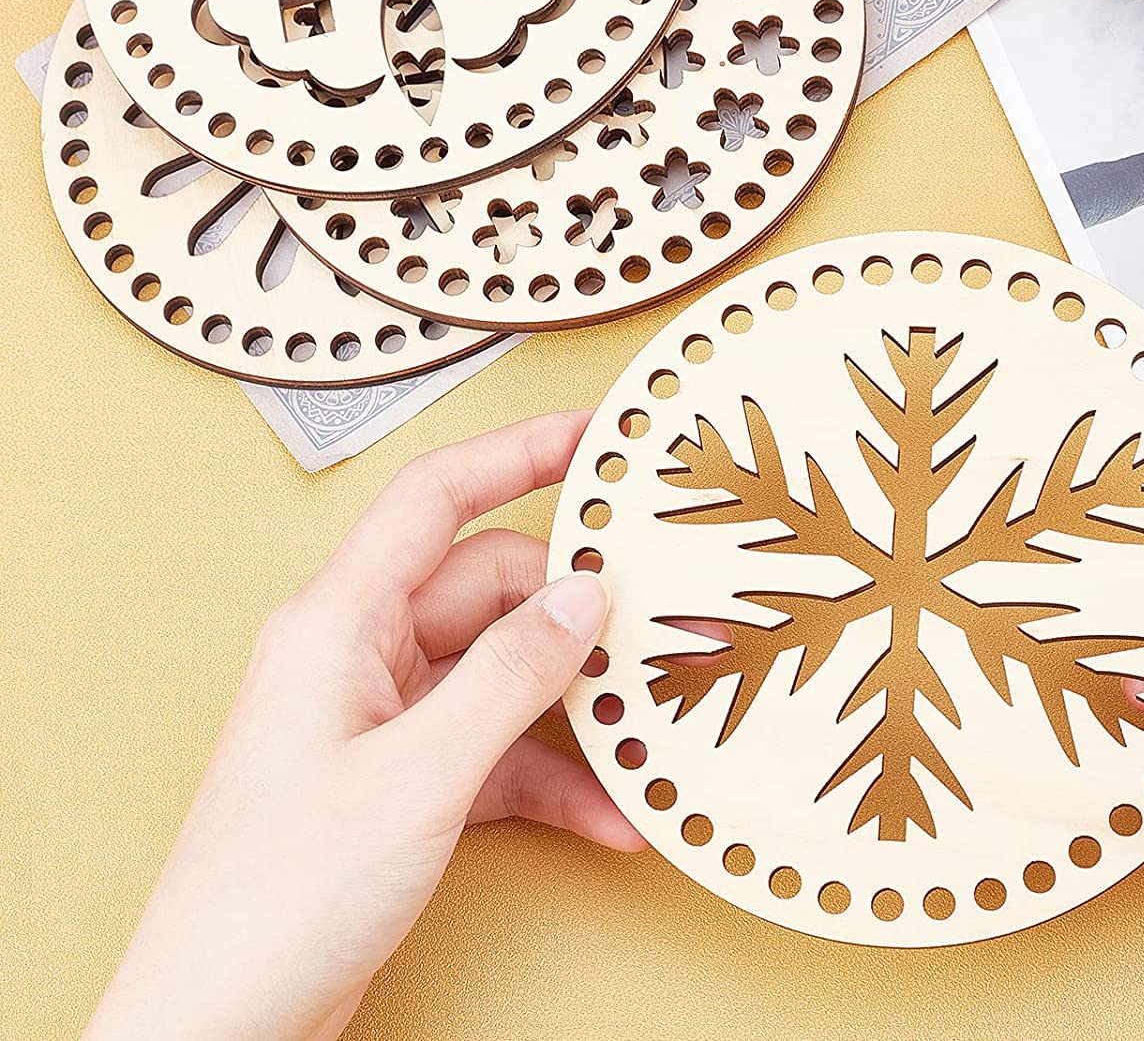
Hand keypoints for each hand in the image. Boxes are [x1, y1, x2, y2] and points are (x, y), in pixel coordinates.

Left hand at [85, 412, 642, 1040]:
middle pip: (489, 589)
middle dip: (572, 613)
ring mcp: (380, 719)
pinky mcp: (400, 781)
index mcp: (338, 623)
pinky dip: (551, 774)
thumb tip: (582, 599)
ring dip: (572, 706)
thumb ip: (509, 676)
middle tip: (653, 628)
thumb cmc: (276, 901)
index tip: (594, 435)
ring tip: (642, 728)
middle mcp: (358, 656)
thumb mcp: (417, 776)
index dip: (519, 451)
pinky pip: (495, 747)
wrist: (217, 1029)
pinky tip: (607, 810)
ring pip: (501, 671)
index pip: (437, 497)